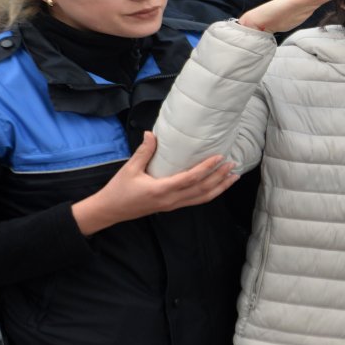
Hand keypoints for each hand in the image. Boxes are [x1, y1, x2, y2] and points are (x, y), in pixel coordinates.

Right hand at [71, 132, 238, 235]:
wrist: (110, 211)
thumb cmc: (119, 190)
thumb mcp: (130, 169)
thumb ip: (143, 152)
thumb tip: (151, 133)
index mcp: (162, 190)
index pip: (191, 178)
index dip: (207, 168)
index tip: (219, 157)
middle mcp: (171, 200)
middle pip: (202, 190)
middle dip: (220, 178)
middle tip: (234, 165)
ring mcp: (172, 205)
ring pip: (202, 198)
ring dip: (219, 187)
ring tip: (233, 177)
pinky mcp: (172, 206)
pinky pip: (195, 201)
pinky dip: (209, 193)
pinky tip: (217, 186)